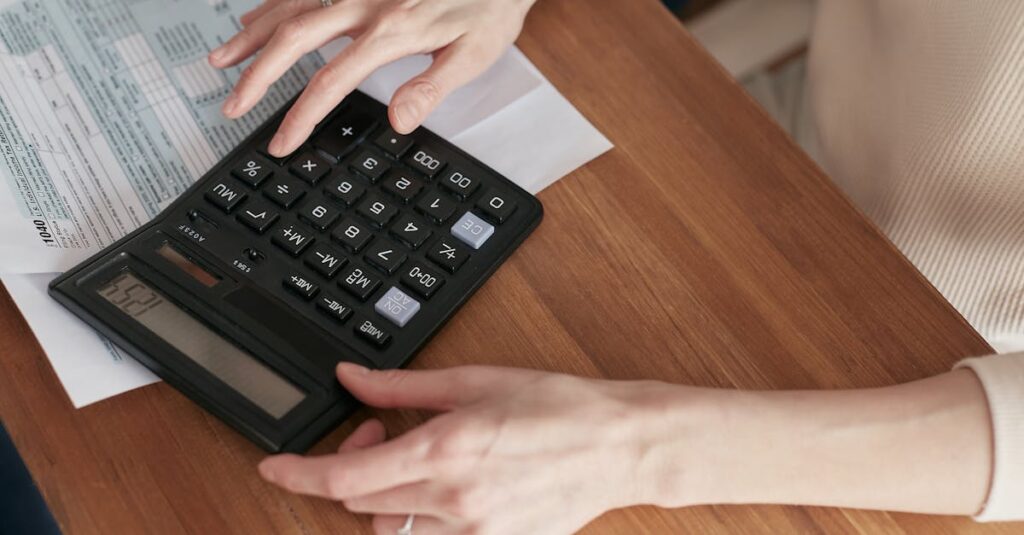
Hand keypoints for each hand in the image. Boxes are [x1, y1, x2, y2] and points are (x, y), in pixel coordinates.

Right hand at [209, 0, 536, 156]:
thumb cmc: (489, 7)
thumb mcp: (474, 53)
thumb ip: (432, 86)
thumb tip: (399, 121)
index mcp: (389, 31)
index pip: (330, 81)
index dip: (300, 117)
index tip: (281, 144)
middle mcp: (363, 2)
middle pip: (293, 38)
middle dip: (256, 76)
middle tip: (231, 106)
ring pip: (288, 6)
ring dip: (251, 34)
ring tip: (219, 61)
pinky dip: (272, 3)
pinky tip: (253, 16)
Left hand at [258, 364, 669, 533]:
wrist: (618, 446)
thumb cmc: (557, 407)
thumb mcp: (474, 381)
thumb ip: (402, 385)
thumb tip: (352, 379)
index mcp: (442, 450)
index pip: (342, 478)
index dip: (296, 475)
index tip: (273, 467)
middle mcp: (451, 500)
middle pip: (360, 503)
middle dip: (352, 467)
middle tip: (378, 433)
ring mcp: (472, 531)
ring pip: (390, 528)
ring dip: (384, 496)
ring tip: (416, 461)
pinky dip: (419, 518)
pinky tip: (444, 488)